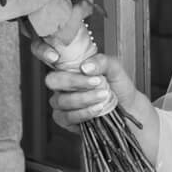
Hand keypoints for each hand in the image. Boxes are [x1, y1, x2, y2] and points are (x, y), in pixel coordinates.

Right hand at [30, 40, 145, 131]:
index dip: (42, 51)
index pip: (44, 53)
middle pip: (52, 81)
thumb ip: (101, 62)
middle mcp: (62, 84)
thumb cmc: (119, 86)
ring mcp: (62, 102)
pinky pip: (65, 117)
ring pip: (60, 100)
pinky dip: (83, 113)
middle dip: (73, 81)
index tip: (54, 56)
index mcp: (69, 66)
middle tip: (96, 82)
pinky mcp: (66, 120)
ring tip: (103, 96)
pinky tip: (97, 108)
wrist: (129, 109)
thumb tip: (84, 66)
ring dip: (83, 98)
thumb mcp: (114, 68)